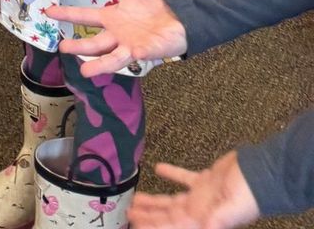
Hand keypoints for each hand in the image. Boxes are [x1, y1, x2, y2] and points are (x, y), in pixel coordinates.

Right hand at [44, 0, 186, 71]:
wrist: (178, 16)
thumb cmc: (152, 4)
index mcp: (111, 19)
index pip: (85, 16)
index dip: (67, 14)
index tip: (48, 12)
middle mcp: (117, 36)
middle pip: (95, 43)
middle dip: (80, 47)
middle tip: (63, 48)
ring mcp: (131, 46)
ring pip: (112, 58)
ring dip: (100, 64)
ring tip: (84, 71)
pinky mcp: (148, 52)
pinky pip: (141, 54)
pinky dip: (136, 55)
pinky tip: (132, 52)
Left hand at [130, 154, 258, 228]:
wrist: (263, 173)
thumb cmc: (249, 193)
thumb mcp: (231, 208)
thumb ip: (216, 219)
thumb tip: (205, 227)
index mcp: (202, 219)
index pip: (172, 225)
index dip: (154, 226)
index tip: (136, 224)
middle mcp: (200, 211)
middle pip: (168, 216)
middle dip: (149, 216)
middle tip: (129, 213)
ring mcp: (202, 196)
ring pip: (173, 201)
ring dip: (155, 201)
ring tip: (136, 199)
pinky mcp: (207, 180)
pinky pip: (185, 179)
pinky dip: (172, 174)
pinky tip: (158, 168)